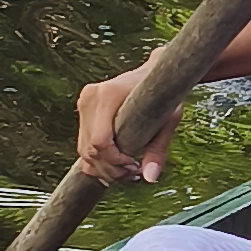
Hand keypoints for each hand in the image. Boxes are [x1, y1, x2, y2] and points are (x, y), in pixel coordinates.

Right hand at [75, 54, 182, 184]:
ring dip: (104, 168)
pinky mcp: (83, 110)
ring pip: (84, 151)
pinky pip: (83, 146)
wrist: (153, 73)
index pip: (100, 142)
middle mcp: (90, 97)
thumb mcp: (167, 120)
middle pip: (90, 149)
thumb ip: (158, 149)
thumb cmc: (164, 93)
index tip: (135, 165)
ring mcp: (84, 103)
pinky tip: (115, 166)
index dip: (116, 162)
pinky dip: (96, 162)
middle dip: (111, 169)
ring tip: (127, 171)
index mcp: (108, 94)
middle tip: (134, 173)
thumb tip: (150, 177)